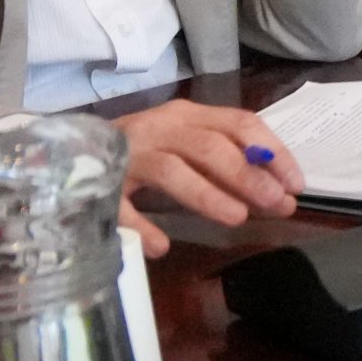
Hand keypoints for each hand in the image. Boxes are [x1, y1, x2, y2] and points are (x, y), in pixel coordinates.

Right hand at [110, 100, 304, 256]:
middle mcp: (159, 128)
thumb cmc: (141, 150)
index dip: (272, 152)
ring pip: (171, 170)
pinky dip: (142, 225)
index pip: (239, 123)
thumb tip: (275, 188)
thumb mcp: (186, 143)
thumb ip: (224, 158)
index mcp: (186, 115)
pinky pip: (119, 205)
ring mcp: (127, 154)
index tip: (296, 184)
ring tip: (236, 219)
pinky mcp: (98, 182)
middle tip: (276, 204)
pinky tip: (161, 246)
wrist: (65, 149)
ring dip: (207, 194)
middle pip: (209, 147)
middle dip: (248, 176)